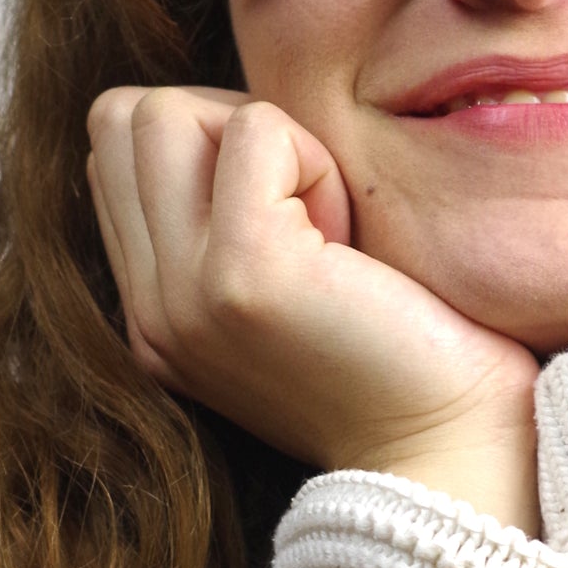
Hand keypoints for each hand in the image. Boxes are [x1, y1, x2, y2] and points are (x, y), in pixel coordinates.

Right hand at [85, 87, 543, 532]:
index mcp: (154, 315)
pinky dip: (314, 158)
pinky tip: (351, 242)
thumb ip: (225, 223)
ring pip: (163, 114)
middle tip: (306, 209)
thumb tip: (225, 118)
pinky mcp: (242, 275)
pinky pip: (253, 130)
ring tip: (325, 225)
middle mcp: (151, 311)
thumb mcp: (285, 290)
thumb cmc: (404, 358)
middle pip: (124, 120)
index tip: (287, 208)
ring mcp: (184, 294)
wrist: (450, 453)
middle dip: (222, 127)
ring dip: (263, 141)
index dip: (207, 142)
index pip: (117, 151)